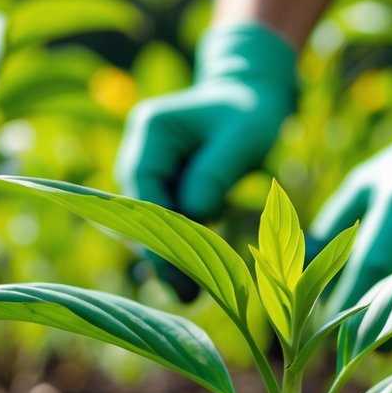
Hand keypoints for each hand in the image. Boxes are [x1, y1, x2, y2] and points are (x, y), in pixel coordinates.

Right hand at [115, 23, 295, 295]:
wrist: (252, 96)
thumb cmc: (252, 110)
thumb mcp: (244, 134)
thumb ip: (216, 170)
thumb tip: (193, 213)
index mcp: (152, 129)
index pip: (143, 187)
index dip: (156, 229)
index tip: (176, 267)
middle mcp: (141, 150)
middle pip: (139, 211)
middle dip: (159, 253)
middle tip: (183, 294)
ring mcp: (150, 170)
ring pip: (150, 223)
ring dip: (169, 257)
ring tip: (187, 296)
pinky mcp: (165, 187)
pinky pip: (167, 223)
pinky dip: (180, 249)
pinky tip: (193, 281)